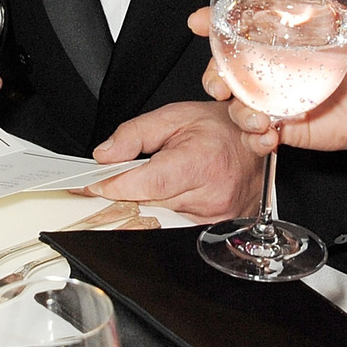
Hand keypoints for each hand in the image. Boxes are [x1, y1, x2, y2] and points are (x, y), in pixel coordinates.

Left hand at [86, 101, 265, 219]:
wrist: (256, 142)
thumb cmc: (220, 129)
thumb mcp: (174, 116)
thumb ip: (134, 134)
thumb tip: (104, 156)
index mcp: (201, 162)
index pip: (145, 184)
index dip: (112, 185)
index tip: (90, 185)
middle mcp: (211, 195)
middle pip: (147, 206)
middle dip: (121, 195)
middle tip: (106, 185)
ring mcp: (215, 218)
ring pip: (158, 221)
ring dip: (141, 207)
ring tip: (139, 187)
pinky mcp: (216, 230)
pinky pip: (175, 228)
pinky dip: (161, 215)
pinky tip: (160, 199)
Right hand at [192, 0, 346, 160]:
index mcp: (285, 32)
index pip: (242, 21)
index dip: (215, 19)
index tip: (198, 21)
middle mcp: (271, 61)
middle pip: (225, 63)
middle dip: (213, 73)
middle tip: (219, 84)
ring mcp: (273, 94)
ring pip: (234, 101)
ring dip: (237, 111)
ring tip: (259, 120)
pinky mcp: (281, 123)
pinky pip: (255, 132)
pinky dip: (255, 138)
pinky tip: (270, 139)